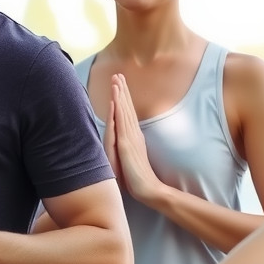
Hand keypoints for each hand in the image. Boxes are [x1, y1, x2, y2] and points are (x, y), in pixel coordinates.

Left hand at [109, 75, 166, 204]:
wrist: (148, 189)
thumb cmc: (137, 179)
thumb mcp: (127, 160)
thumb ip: (123, 150)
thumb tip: (119, 143)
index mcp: (133, 137)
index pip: (127, 114)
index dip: (124, 99)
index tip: (120, 85)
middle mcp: (133, 134)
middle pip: (127, 108)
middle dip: (122, 90)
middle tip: (118, 74)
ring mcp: (131, 138)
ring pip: (124, 111)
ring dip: (120, 95)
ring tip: (116, 80)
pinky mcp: (127, 144)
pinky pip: (121, 123)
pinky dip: (118, 109)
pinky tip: (115, 99)